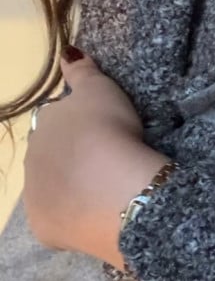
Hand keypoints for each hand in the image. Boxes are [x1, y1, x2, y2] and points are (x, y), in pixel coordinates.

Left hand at [23, 46, 170, 269]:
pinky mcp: (45, 230)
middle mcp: (31, 160)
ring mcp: (34, 198)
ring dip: (71, 190)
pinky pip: (58, 224)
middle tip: (107, 165)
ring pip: (53, 191)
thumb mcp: (101, 91)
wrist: (118, 190)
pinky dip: (73, 221)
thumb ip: (83, 72)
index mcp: (44, 126)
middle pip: (52, 158)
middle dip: (73, 161)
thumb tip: (68, 51)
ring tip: (104, 194)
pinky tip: (94, 219)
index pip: (58, 124)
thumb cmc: (110, 134)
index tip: (106, 136)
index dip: (82, 129)